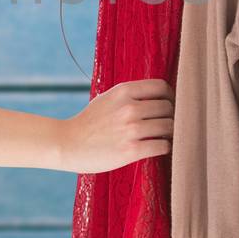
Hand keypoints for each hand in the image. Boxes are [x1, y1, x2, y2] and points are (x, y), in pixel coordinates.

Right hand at [53, 78, 173, 173]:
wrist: (67, 144)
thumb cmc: (90, 122)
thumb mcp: (107, 98)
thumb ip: (130, 95)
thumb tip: (160, 95)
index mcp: (123, 91)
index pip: (162, 87)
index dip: (169, 97)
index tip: (167, 106)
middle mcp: (129, 107)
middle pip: (168, 107)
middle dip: (170, 116)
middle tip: (166, 125)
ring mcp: (131, 129)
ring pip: (169, 126)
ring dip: (169, 133)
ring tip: (163, 137)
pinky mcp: (131, 150)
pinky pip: (163, 146)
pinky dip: (165, 147)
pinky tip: (157, 148)